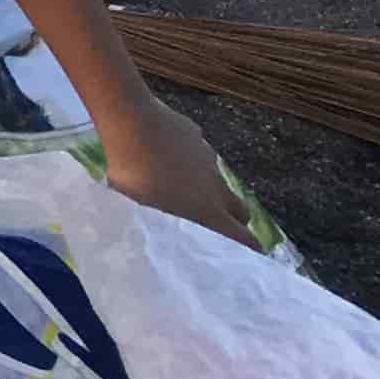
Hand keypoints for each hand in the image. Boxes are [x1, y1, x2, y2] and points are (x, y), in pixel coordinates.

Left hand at [97, 98, 257, 246]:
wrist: (129, 120)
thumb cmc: (131, 173)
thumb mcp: (141, 210)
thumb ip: (159, 226)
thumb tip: (160, 236)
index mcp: (207, 210)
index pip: (243, 238)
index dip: (250, 250)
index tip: (249, 258)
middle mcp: (216, 185)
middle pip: (240, 210)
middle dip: (235, 222)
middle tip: (217, 229)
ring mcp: (208, 157)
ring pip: (219, 181)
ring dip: (211, 191)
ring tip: (183, 193)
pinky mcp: (195, 135)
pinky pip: (201, 154)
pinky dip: (193, 162)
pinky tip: (168, 159)